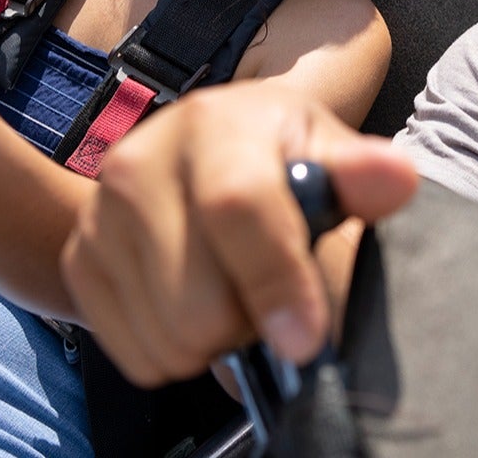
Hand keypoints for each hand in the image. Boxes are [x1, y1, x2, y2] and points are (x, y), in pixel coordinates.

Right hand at [60, 83, 416, 386]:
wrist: (201, 154)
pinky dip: (174, 350)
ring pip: (167, 337)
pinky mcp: (79, 258)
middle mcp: (141, 161)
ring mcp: (100, 212)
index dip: (275, 282)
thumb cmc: (278, 159)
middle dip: (248, 323)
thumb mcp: (328, 154)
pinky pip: (134, 352)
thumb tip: (397, 177)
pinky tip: (192, 305)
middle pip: (197, 301)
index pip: (237, 209)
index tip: (306, 339)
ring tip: (232, 296)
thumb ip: (361, 173)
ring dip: (212, 342)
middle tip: (268, 298)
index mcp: (215, 126)